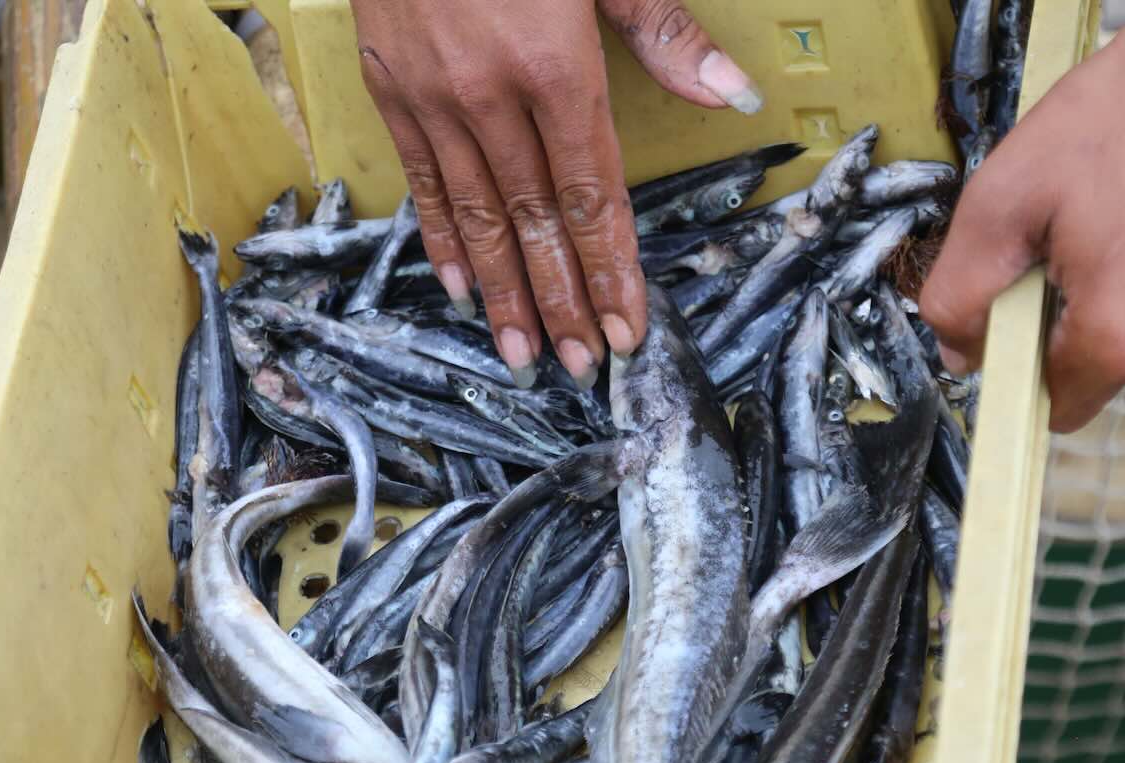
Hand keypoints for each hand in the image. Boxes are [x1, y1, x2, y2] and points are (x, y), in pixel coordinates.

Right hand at [351, 0, 762, 379]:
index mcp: (556, 65)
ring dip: (504, 293)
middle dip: (564, 301)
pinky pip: (423, 181)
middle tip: (582, 367)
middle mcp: (490, 96)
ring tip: (524, 354)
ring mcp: (433, 97)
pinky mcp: (390, 88)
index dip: (614, 268)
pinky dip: (442, 238)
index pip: (594, 195)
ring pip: (478, 218)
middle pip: (538, 223)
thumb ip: (664, 33)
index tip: (630, 328)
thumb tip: (734, 97)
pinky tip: (459, 286)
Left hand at [921, 0, 1124, 432]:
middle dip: (1090, 323)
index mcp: (1123, 335)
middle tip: (1088, 243)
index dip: (1033, 362)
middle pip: (1114, 374)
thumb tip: (957, 354)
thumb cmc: (1120, 114)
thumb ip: (960, 295)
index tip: (1032, 315)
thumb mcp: (1002, 200)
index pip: (1058, 405)